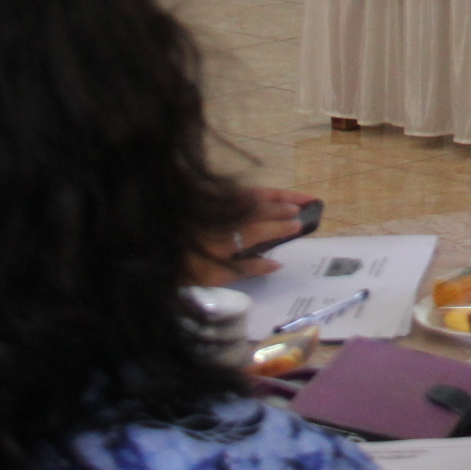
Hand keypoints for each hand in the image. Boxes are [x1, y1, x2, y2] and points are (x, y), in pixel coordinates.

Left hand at [190, 186, 313, 284]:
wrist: (162, 252)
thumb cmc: (190, 269)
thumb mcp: (218, 276)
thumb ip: (249, 268)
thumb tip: (277, 263)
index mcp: (224, 240)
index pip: (259, 229)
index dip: (280, 226)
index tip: (299, 225)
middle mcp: (223, 219)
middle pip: (259, 207)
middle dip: (285, 205)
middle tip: (308, 205)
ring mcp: (218, 206)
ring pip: (252, 195)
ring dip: (276, 195)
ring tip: (296, 197)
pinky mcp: (213, 199)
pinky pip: (241, 193)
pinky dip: (259, 193)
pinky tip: (271, 194)